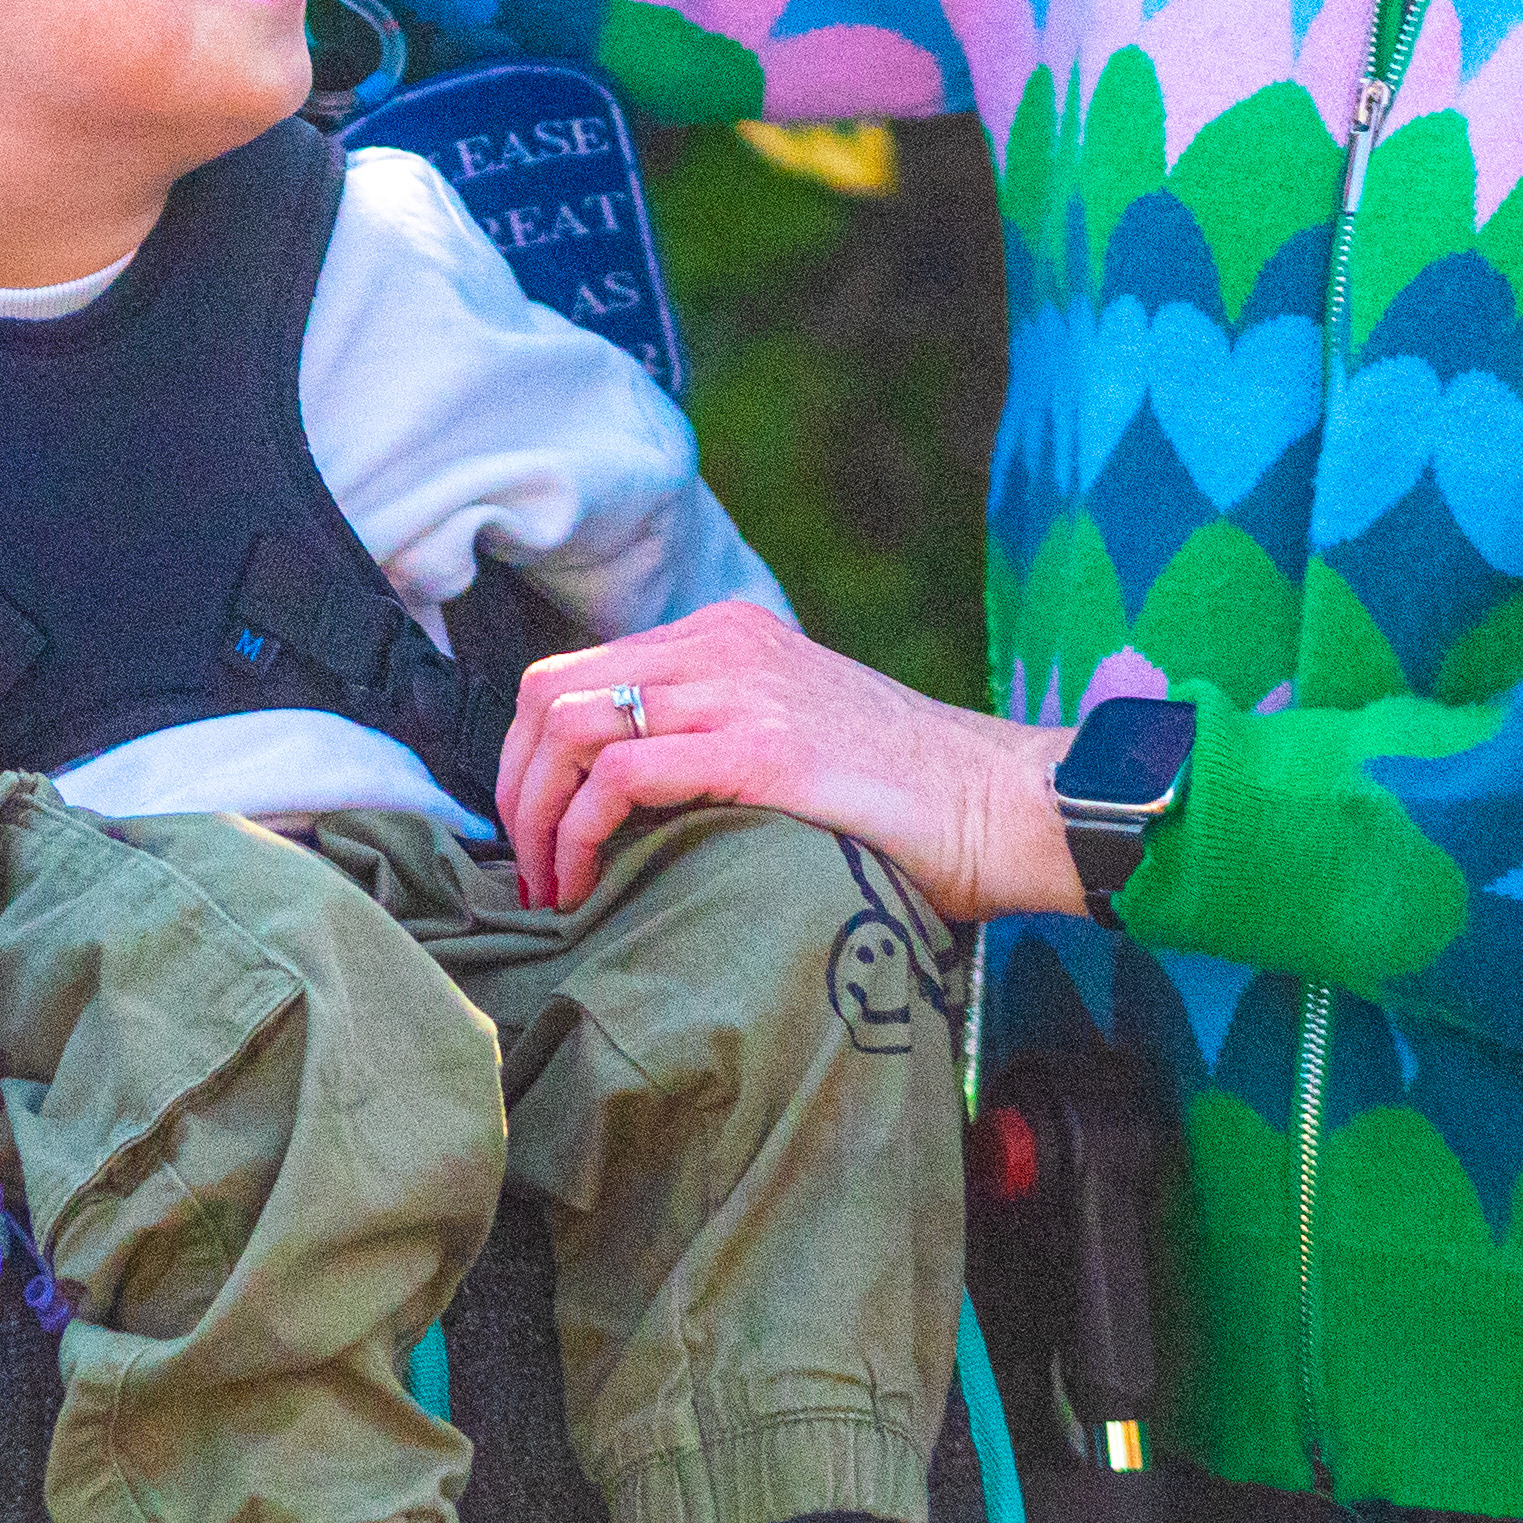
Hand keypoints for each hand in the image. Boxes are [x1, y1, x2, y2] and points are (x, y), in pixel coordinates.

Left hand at [494, 601, 1082, 922]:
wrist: (1007, 804)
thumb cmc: (908, 797)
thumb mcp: (795, 733)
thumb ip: (718, 737)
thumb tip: (624, 800)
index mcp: (725, 635)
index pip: (573, 672)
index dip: (526, 756)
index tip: (532, 832)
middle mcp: (722, 646)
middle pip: (550, 691)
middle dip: (514, 787)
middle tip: (525, 868)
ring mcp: (742, 692)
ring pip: (570, 728)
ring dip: (536, 817)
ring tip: (549, 888)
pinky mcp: (762, 751)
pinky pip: (624, 776)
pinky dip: (581, 835)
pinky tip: (588, 886)